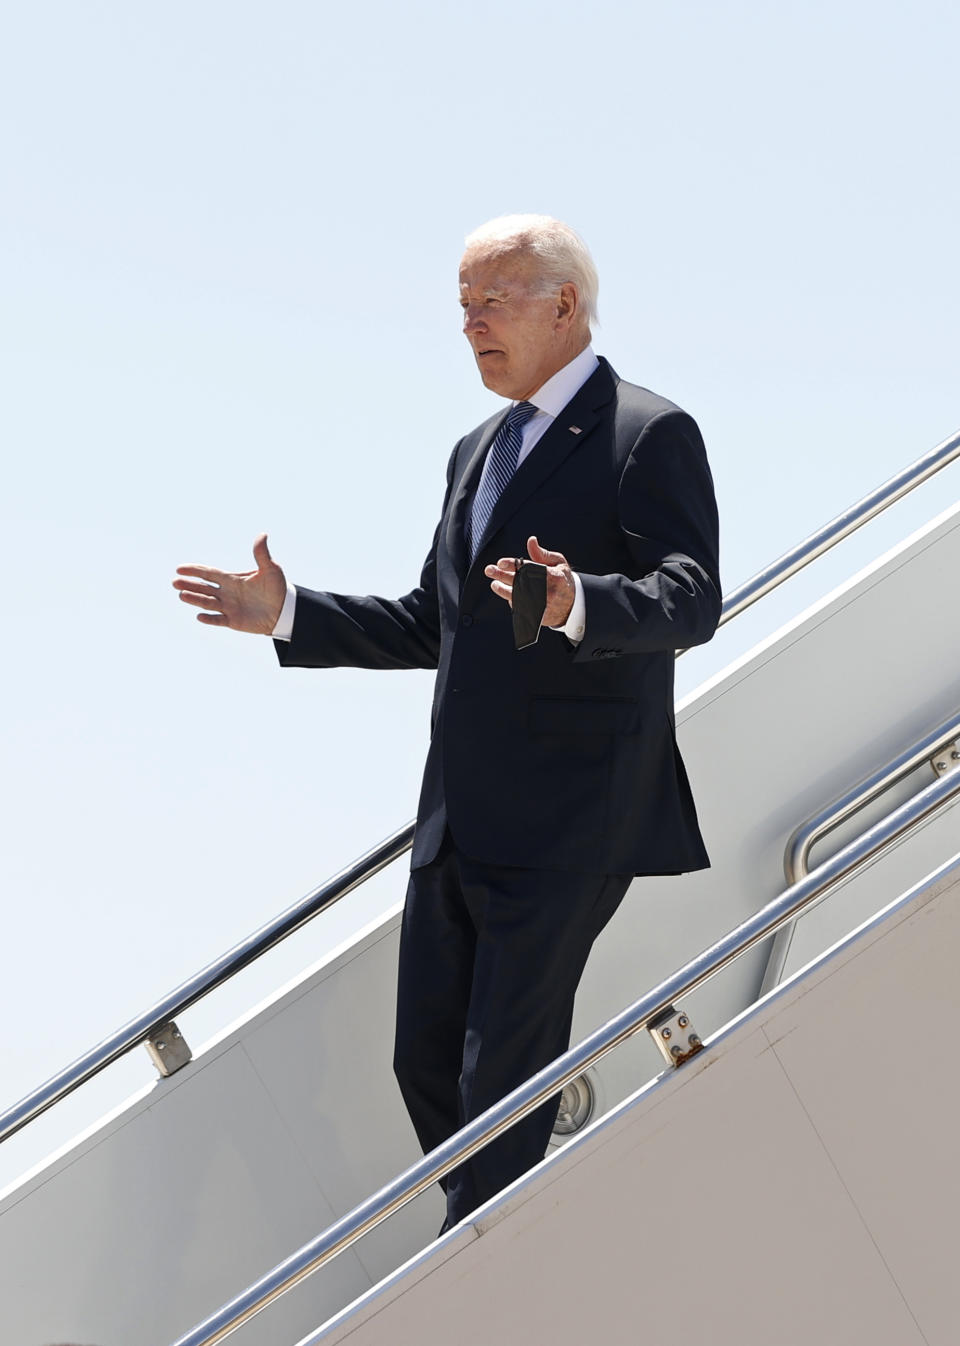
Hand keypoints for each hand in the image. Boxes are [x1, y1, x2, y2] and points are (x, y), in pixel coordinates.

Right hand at [173, 533, 287, 634]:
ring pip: (207, 603)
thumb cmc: (277, 588)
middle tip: (174, 582)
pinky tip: (199, 616)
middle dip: (190, 585)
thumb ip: (262, 554)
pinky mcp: (233, 621)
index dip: (195, 571)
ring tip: (181, 595)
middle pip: (204, 588)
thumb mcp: (270, 569)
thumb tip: (262, 535)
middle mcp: (226, 593)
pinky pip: (218, 620)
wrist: (284, 610)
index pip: (209, 573)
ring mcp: (229, 608)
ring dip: (194, 599)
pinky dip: (209, 619)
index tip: (179, 568)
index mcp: (232, 580)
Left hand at [485, 536, 575, 627]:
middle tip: (489, 570)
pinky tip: (506, 592)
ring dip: (503, 590)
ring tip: (494, 584)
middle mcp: (548, 592)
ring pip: (518, 598)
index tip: (501, 562)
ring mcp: (542, 606)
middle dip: (503, 576)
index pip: (530, 569)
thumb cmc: (563, 580)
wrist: (573, 605)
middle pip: (520, 583)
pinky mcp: (538, 616)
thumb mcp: (558, 563)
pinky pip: (521, 608)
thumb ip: (542, 553)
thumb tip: (531, 540)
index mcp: (554, 577)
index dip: (514, 565)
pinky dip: (512, 600)